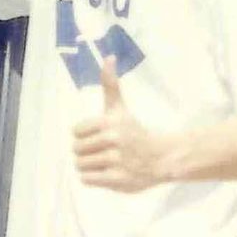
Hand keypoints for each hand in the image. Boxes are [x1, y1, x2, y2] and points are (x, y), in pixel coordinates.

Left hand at [72, 55, 170, 192]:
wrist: (161, 158)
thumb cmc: (134, 132)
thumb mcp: (119, 108)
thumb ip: (110, 84)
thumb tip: (108, 56)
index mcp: (110, 121)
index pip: (76, 131)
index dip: (85, 135)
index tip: (100, 136)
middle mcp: (113, 140)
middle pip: (76, 150)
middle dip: (87, 152)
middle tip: (104, 151)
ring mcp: (115, 160)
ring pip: (81, 165)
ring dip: (90, 166)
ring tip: (106, 162)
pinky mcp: (117, 179)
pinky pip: (87, 180)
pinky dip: (93, 178)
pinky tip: (107, 173)